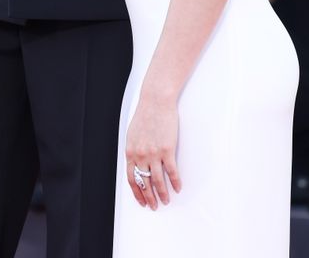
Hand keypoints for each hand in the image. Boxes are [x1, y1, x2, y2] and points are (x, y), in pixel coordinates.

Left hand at [125, 92, 180, 209]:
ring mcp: (154, 153)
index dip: (137, 193)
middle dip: (149, 198)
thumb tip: (136, 163)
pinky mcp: (167, 149)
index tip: (142, 202)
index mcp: (131, 152)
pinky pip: (172, 171)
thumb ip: (134, 149)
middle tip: (154, 206)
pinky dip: (175, 182)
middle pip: (145, 183)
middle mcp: (141, 155)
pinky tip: (178, 188)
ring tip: (166, 201)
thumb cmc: (145, 114)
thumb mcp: (132, 133)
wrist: (155, 100)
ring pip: (158, 181)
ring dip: (163, 194)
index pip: (132, 179)